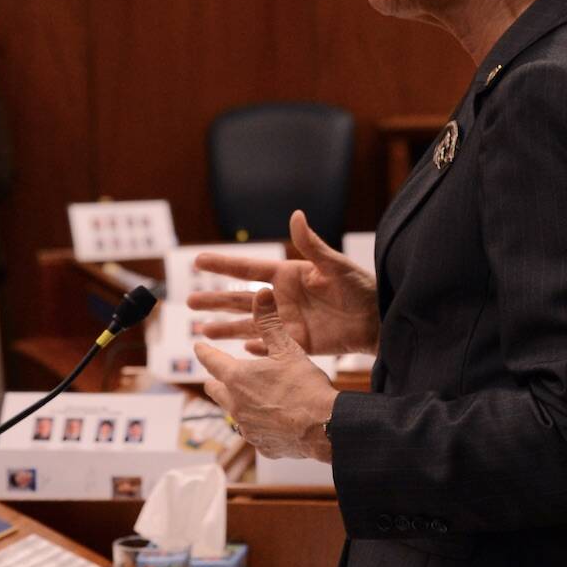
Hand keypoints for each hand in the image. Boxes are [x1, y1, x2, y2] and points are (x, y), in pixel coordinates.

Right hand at [187, 210, 377, 355]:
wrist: (378, 319)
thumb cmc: (361, 286)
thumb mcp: (335, 265)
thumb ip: (312, 245)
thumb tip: (295, 215)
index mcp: (288, 275)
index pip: (248, 269)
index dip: (223, 265)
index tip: (197, 260)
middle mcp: (282, 299)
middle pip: (241, 300)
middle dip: (215, 301)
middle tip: (188, 303)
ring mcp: (288, 322)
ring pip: (249, 325)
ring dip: (227, 328)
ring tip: (203, 332)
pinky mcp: (298, 343)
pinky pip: (269, 347)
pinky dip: (254, 349)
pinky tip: (238, 351)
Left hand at [196, 289, 338, 461]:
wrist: (324, 427)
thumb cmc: (305, 385)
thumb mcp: (287, 348)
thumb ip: (269, 322)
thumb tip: (261, 293)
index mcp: (237, 378)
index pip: (211, 361)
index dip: (204, 351)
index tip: (198, 346)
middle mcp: (236, 405)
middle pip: (215, 391)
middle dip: (214, 381)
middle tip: (214, 376)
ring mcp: (247, 428)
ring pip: (233, 414)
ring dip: (235, 404)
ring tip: (244, 399)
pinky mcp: (261, 445)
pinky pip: (253, 432)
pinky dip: (258, 424)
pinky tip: (270, 421)